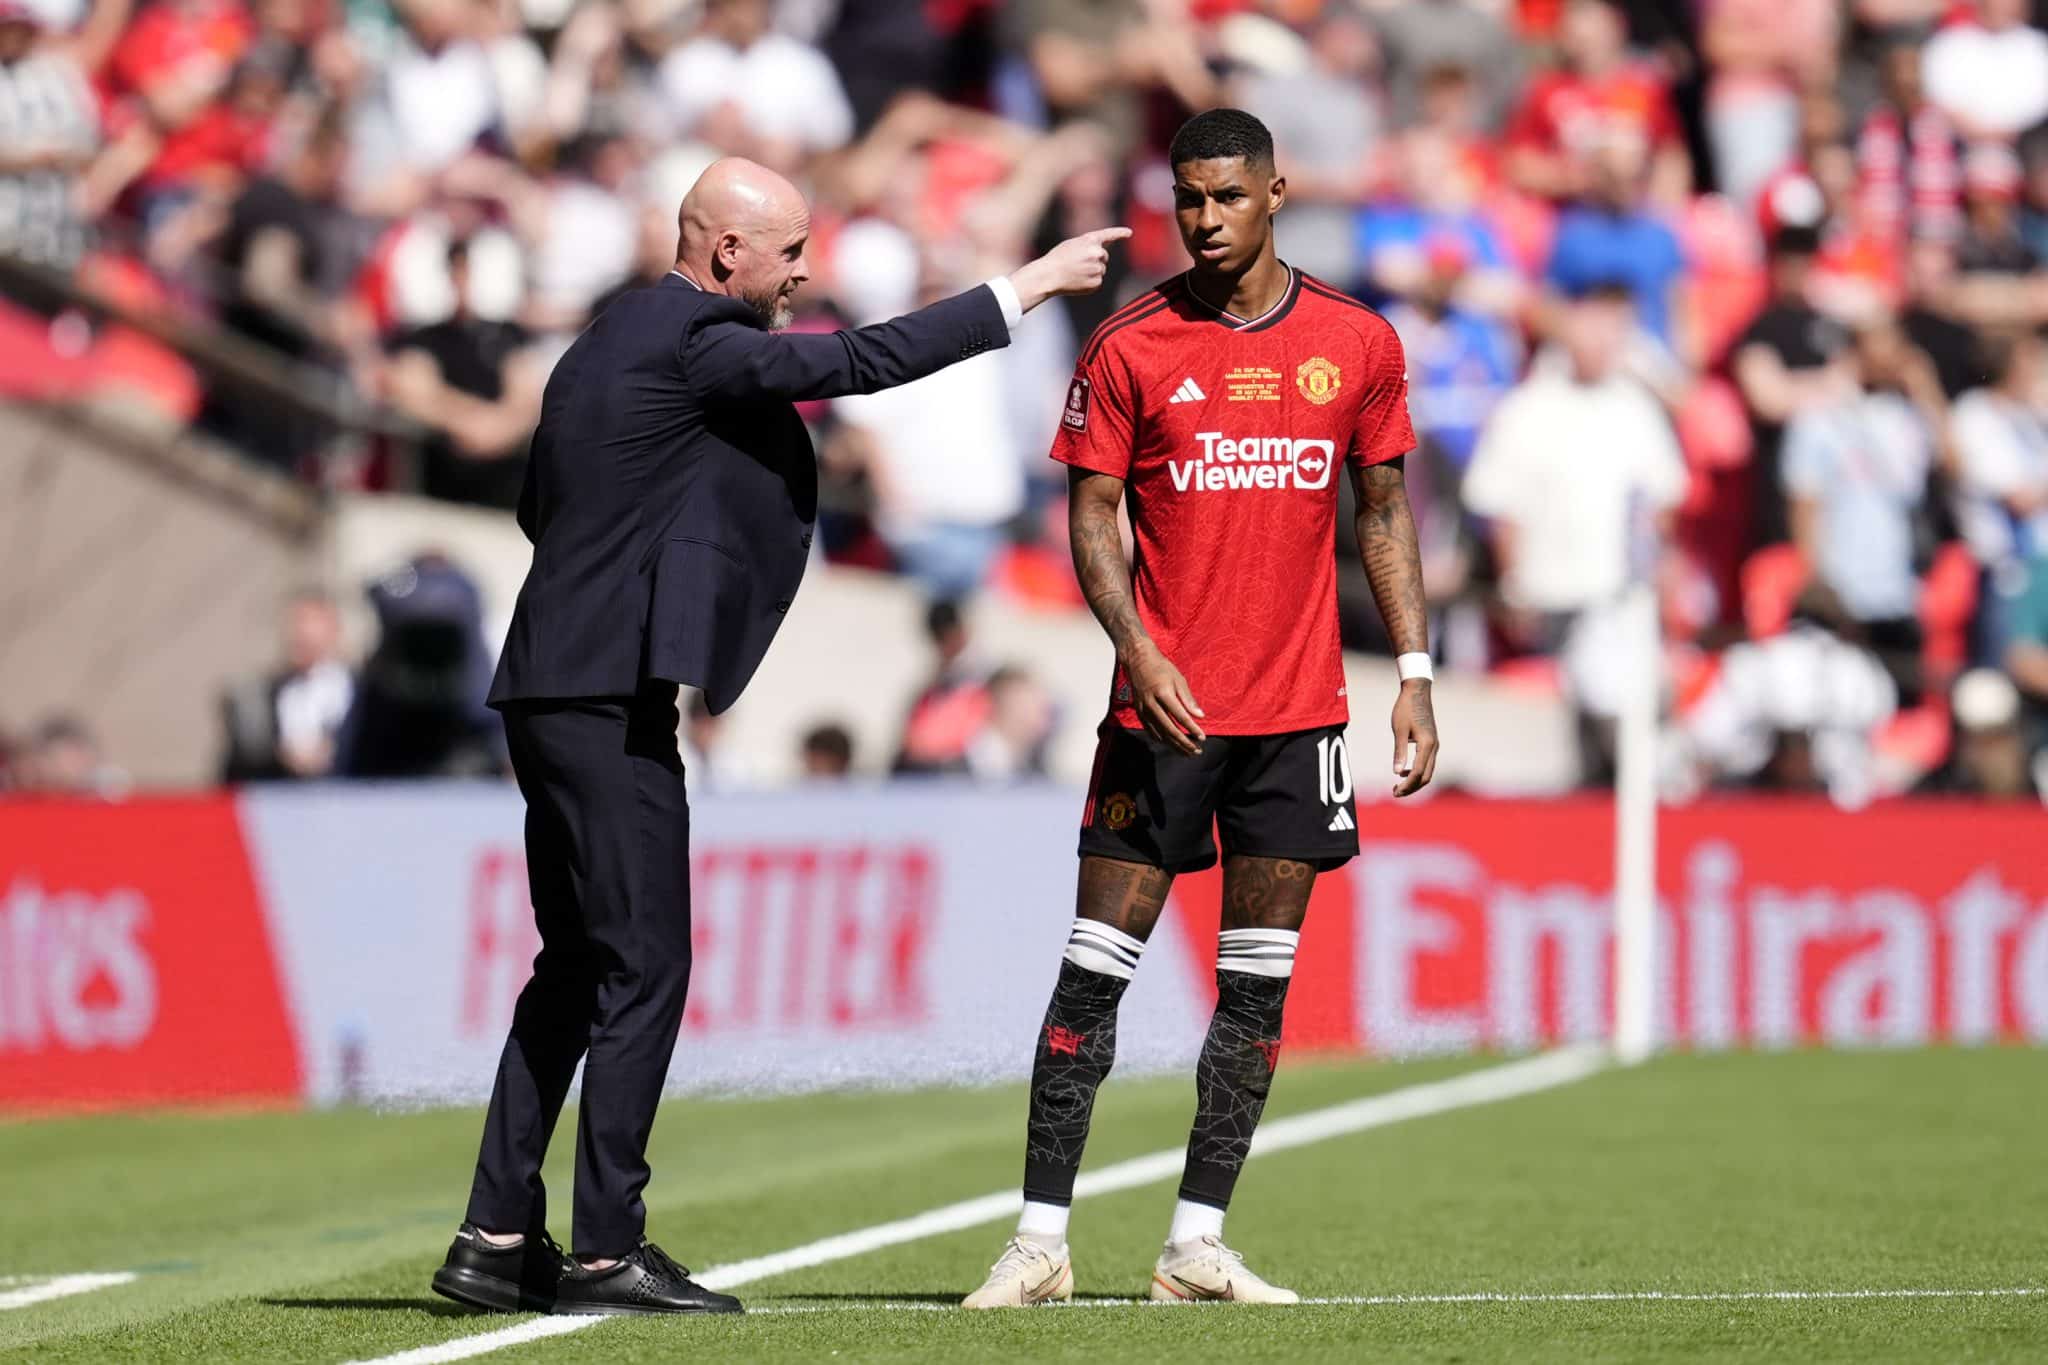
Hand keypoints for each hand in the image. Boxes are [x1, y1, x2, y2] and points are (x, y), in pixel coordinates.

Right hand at [1009, 226, 1131, 311]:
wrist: (1049, 275)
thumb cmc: (1057, 260)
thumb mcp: (1072, 245)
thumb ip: (1088, 245)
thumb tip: (1102, 253)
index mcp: (1090, 240)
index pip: (1108, 235)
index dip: (1120, 233)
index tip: (1129, 233)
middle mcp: (1097, 252)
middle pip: (1104, 257)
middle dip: (1095, 260)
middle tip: (1078, 264)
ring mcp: (1098, 268)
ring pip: (1101, 270)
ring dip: (1092, 271)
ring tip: (1075, 272)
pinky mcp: (1097, 282)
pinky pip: (1098, 281)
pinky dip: (1090, 282)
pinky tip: (1078, 281)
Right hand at [1123, 641, 1204, 755]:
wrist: (1138, 661)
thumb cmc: (1161, 668)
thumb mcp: (1179, 679)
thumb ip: (1189, 699)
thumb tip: (1200, 715)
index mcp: (1163, 694)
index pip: (1181, 717)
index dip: (1193, 729)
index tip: (1203, 737)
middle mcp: (1152, 704)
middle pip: (1170, 730)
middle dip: (1185, 743)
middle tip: (1197, 751)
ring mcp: (1144, 710)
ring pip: (1160, 734)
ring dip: (1174, 745)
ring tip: (1187, 753)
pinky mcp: (1139, 712)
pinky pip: (1150, 731)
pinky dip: (1161, 739)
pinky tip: (1170, 744)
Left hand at [1390, 680, 1437, 797]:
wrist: (1417, 691)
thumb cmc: (1405, 708)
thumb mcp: (1399, 729)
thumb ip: (1399, 751)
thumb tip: (1397, 772)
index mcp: (1427, 744)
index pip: (1418, 773)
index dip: (1407, 785)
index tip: (1394, 792)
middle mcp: (1434, 747)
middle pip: (1426, 776)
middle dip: (1412, 788)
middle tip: (1395, 793)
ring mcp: (1435, 745)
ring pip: (1428, 771)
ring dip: (1415, 781)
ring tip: (1398, 785)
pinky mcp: (1432, 742)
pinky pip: (1427, 763)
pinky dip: (1418, 772)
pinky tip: (1404, 771)